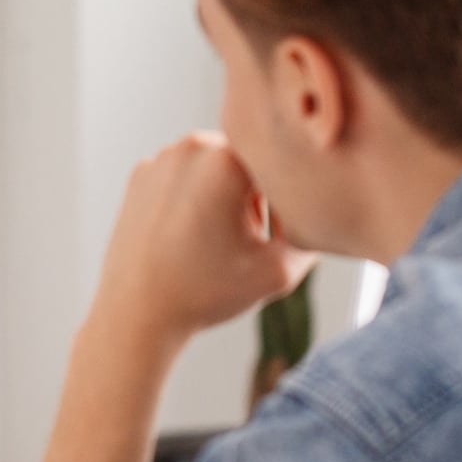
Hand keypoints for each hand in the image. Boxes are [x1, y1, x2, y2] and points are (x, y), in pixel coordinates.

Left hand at [91, 132, 313, 350]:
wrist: (136, 315)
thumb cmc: (205, 293)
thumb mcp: (277, 272)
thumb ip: (312, 237)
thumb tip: (326, 213)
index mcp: (225, 160)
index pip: (280, 166)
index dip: (287, 202)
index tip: (277, 235)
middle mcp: (191, 146)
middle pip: (248, 163)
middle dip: (257, 197)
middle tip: (249, 242)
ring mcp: (160, 158)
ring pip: (215, 168)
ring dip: (227, 196)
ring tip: (219, 242)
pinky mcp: (140, 175)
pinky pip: (185, 178)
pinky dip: (195, 200)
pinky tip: (190, 238)